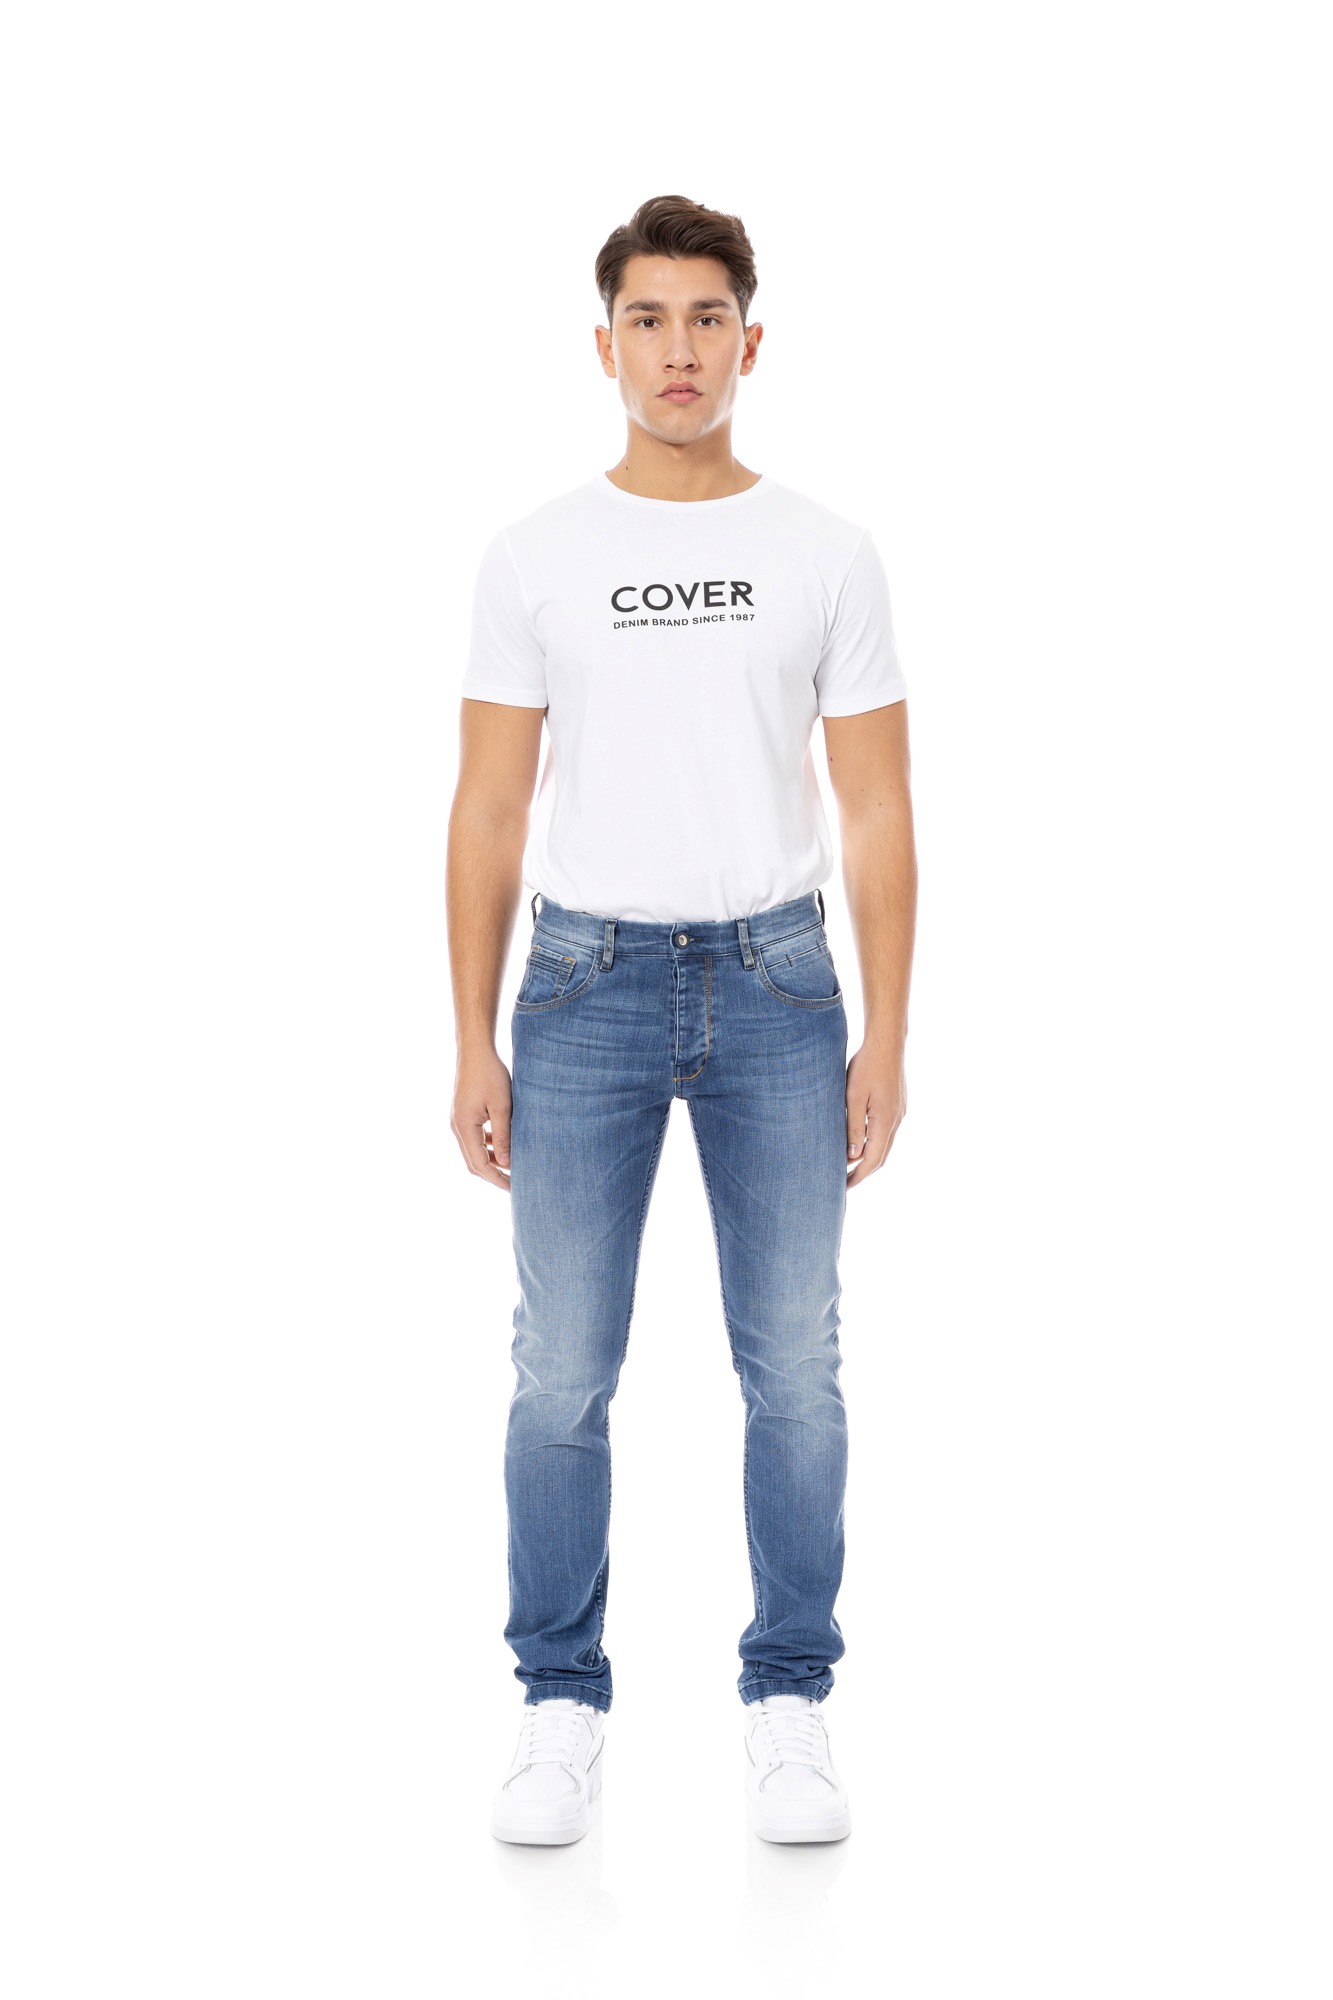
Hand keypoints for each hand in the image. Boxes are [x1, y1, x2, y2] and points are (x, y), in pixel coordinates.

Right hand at [452, 1045, 513, 1191]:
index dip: (496, 1179)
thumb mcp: (502, 1106)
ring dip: (491, 1160)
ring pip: (473, 1151)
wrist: (475, 1051)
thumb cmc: (490, 1074)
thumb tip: (507, 1163)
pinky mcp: (463, 1114)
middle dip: (493, 1174)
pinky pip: (474, 1138)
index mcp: (465, 1127)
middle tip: (514, 1183)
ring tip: (512, 1166)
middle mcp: (457, 1127)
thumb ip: (504, 1135)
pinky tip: (503, 1144)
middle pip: (473, 1162)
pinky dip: (487, 1146)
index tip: (514, 1188)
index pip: (479, 1164)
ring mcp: (458, 1120)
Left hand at [845, 1036, 905, 1188]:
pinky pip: (886, 1132)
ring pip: (884, 1145)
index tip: (844, 1188)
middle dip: (863, 1172)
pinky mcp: (897, 1106)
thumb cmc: (866, 1067)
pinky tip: (860, 1142)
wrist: (887, 1043)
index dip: (858, 1176)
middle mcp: (896, 1121)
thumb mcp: (853, 1098)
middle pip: (881, 1157)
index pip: (873, 1160)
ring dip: (868, 1158)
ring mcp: (899, 1113)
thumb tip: (853, 1156)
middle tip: (844, 1183)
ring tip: (849, 1165)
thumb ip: (853, 1128)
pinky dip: (873, 1143)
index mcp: (885, 1122)